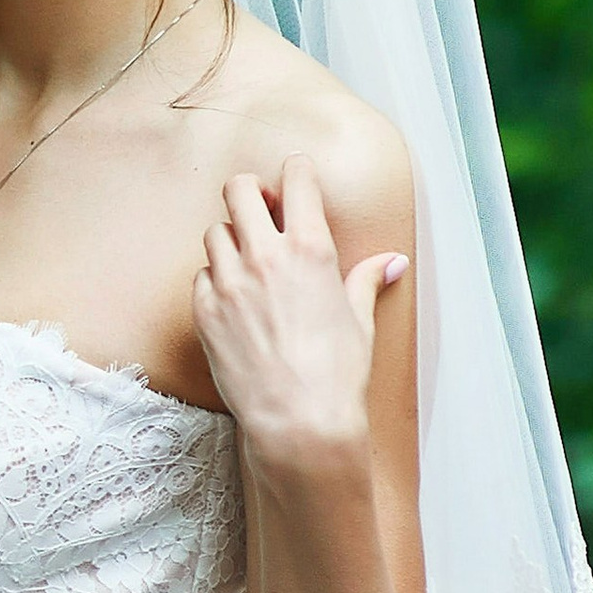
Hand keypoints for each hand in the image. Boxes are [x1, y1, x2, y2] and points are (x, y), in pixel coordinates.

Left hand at [191, 156, 405, 466]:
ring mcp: (229, 282)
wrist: (298, 420)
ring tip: (249, 261)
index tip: (296, 180)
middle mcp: (265, 256)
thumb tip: (391, 262)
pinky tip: (233, 299)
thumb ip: (366, 281)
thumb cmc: (336, 374)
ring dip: (232, 238)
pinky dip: (215, 279)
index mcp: (310, 249)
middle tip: (263, 209)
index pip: (296, 177)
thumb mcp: (359, 322)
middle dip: (251, 191)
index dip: (296, 172)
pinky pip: (201, 276)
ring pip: (215, 231)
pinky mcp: (204, 311)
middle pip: (239, 189)